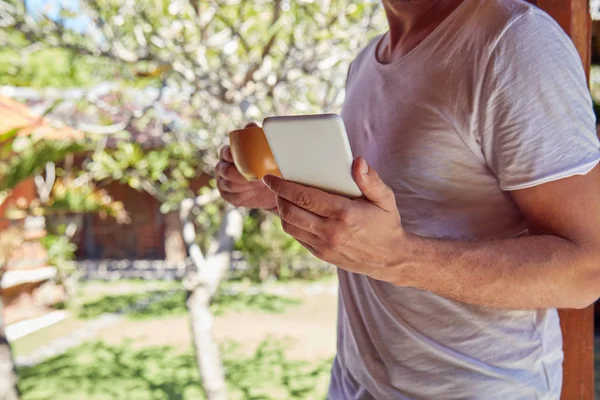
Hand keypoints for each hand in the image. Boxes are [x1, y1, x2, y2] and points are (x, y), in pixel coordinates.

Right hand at [215, 123, 276, 209]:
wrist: (271, 186)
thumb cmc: (268, 164)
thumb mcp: (267, 151)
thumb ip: (259, 137)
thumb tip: (255, 127)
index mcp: (229, 152)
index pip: (225, 151)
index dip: (230, 154)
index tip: (241, 158)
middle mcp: (223, 165)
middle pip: (222, 169)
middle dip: (236, 173)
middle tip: (252, 176)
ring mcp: (223, 180)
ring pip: (227, 183)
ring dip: (241, 185)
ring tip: (255, 184)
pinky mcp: (226, 194)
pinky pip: (230, 195)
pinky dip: (241, 195)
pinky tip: (250, 193)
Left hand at [263, 157, 405, 281]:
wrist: (390, 259)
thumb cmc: (386, 224)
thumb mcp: (385, 199)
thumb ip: (371, 180)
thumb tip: (357, 161)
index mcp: (344, 214)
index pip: (304, 197)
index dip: (282, 186)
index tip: (270, 177)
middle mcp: (331, 232)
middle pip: (290, 212)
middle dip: (277, 196)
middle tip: (274, 184)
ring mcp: (324, 246)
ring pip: (290, 226)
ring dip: (281, 210)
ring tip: (283, 197)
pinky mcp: (321, 254)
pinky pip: (297, 237)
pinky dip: (291, 223)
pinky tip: (295, 212)